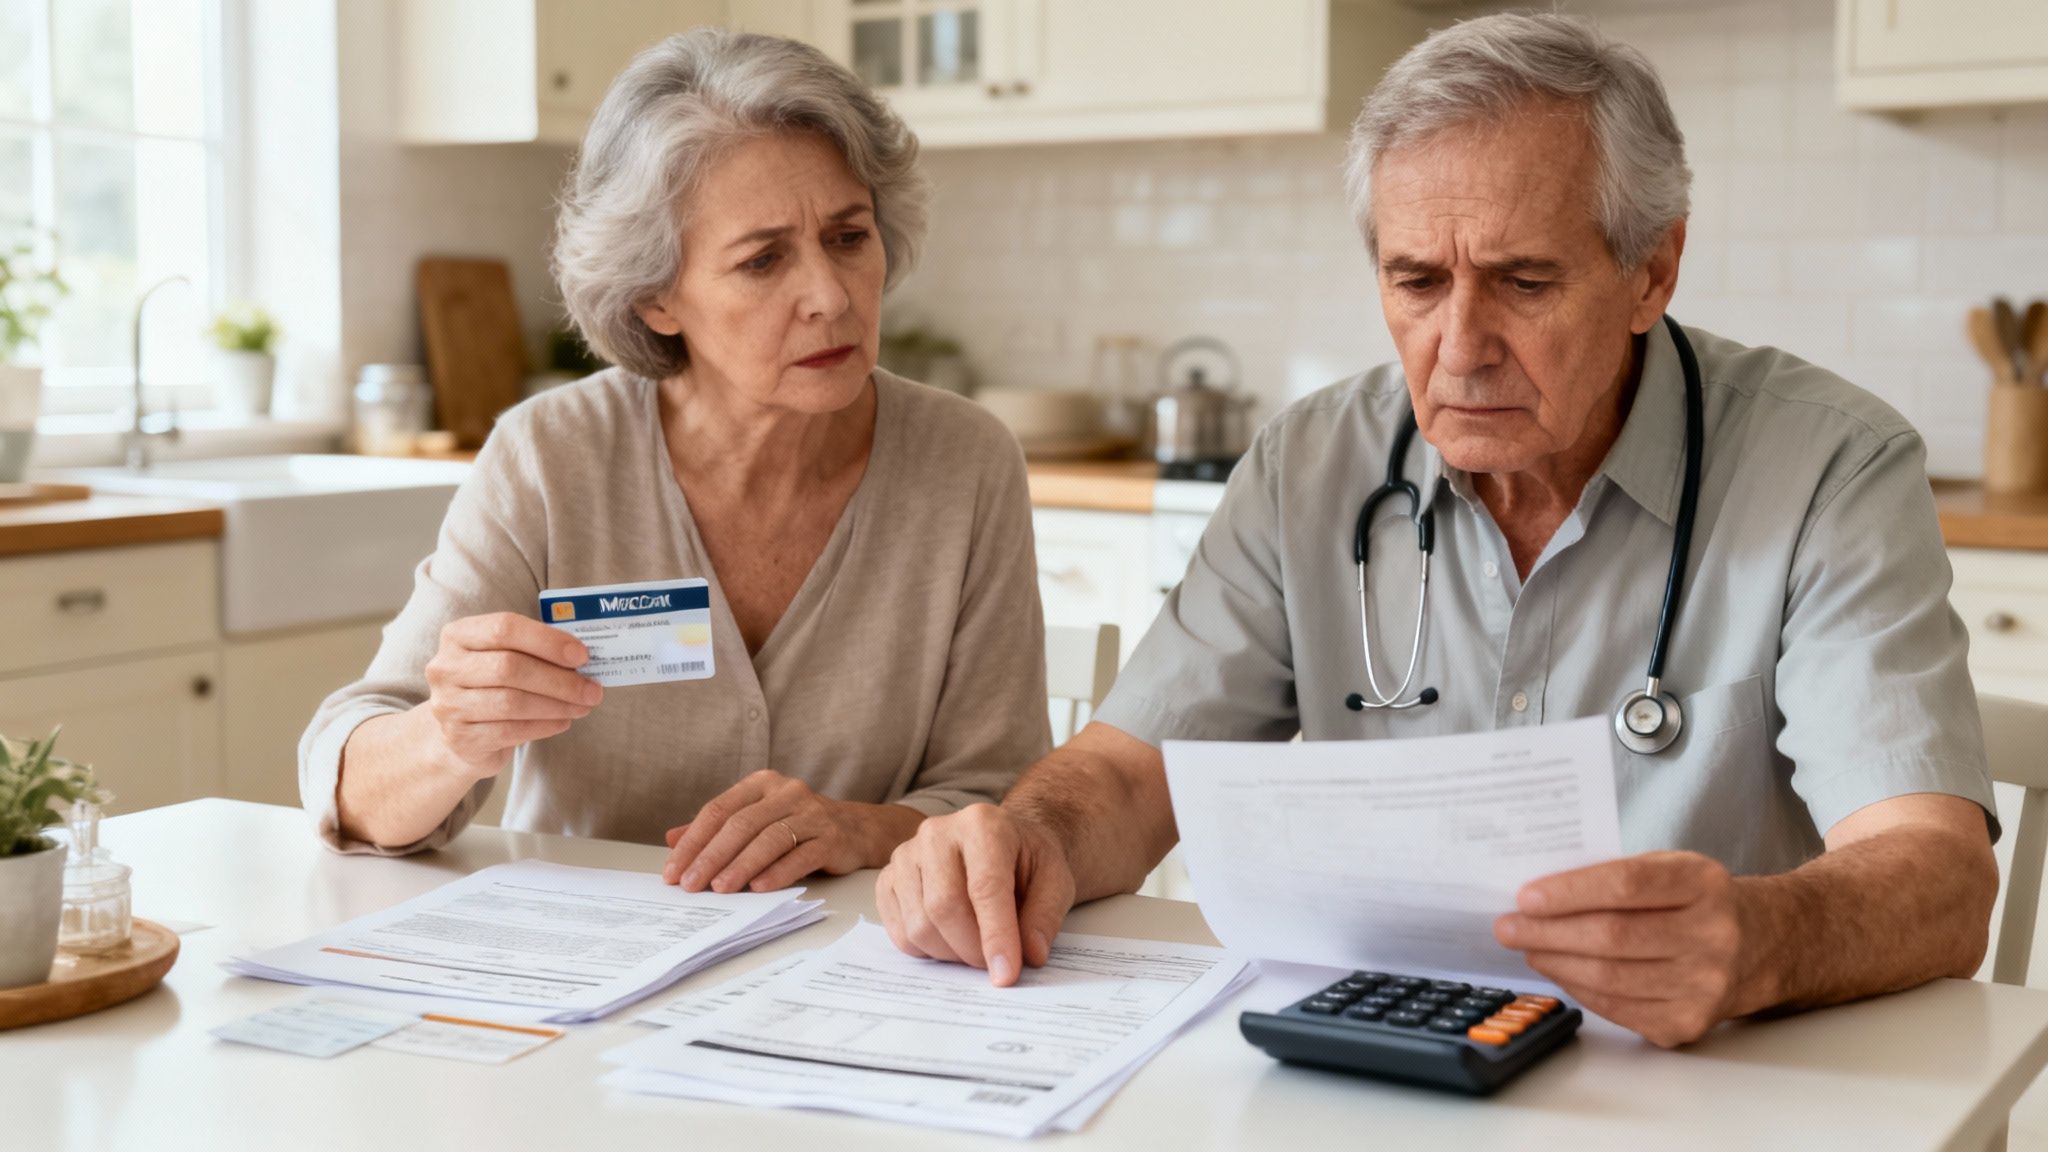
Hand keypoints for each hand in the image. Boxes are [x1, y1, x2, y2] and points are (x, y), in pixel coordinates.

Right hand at [421, 612, 601, 779]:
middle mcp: (446, 667)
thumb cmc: (492, 685)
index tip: (582, 655)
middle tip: (592, 689)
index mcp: (458, 635)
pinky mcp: (460, 737)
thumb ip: (534, 650)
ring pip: (511, 702)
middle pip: (510, 667)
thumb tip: (582, 657)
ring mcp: (448, 704)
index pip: (505, 628)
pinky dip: (543, 726)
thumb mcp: (505, 657)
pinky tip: (563, 721)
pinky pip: (510, 731)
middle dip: (559, 679)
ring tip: (584, 706)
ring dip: (556, 704)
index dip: (547, 641)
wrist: (460, 734)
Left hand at [662, 771, 887, 893]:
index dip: (693, 842)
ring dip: (741, 866)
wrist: (857, 829)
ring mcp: (812, 813)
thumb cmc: (798, 826)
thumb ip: (717, 829)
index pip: (718, 810)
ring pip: (769, 838)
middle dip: (712, 857)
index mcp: (761, 784)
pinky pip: (801, 855)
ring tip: (720, 889)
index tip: (673, 871)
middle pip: (741, 824)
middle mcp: (787, 792)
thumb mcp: (756, 820)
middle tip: (691, 885)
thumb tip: (671, 839)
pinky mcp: (832, 837)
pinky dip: (778, 872)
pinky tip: (759, 888)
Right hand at [874, 804, 1075, 986]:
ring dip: (950, 953)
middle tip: (993, 964)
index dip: (996, 936)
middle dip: (971, 949)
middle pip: (944, 907)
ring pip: (919, 925)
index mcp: (983, 825)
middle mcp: (937, 833)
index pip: (985, 887)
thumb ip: (1045, 916)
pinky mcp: (888, 878)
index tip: (1006, 975)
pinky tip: (950, 939)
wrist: (1001, 844)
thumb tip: (1030, 955)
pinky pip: (899, 932)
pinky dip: (926, 950)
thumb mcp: (1056, 881)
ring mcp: (906, 854)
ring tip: (975, 946)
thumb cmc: (1027, 862)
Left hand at [1493, 850, 1759, 1047]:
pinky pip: (1617, 1008)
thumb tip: (1538, 895)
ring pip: (1610, 977)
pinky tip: (1559, 970)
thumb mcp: (1670, 868)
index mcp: (1703, 883)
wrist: (1762, 945)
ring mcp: (1704, 985)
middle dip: (1548, 932)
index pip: (1626, 886)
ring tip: (1527, 947)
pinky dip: (1579, 989)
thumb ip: (1615, 875)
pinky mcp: (1689, 1023)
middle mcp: (1712, 936)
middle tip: (1507, 926)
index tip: (1525, 897)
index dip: (1570, 892)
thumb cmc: (1696, 901)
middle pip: (1612, 937)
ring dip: (1556, 962)